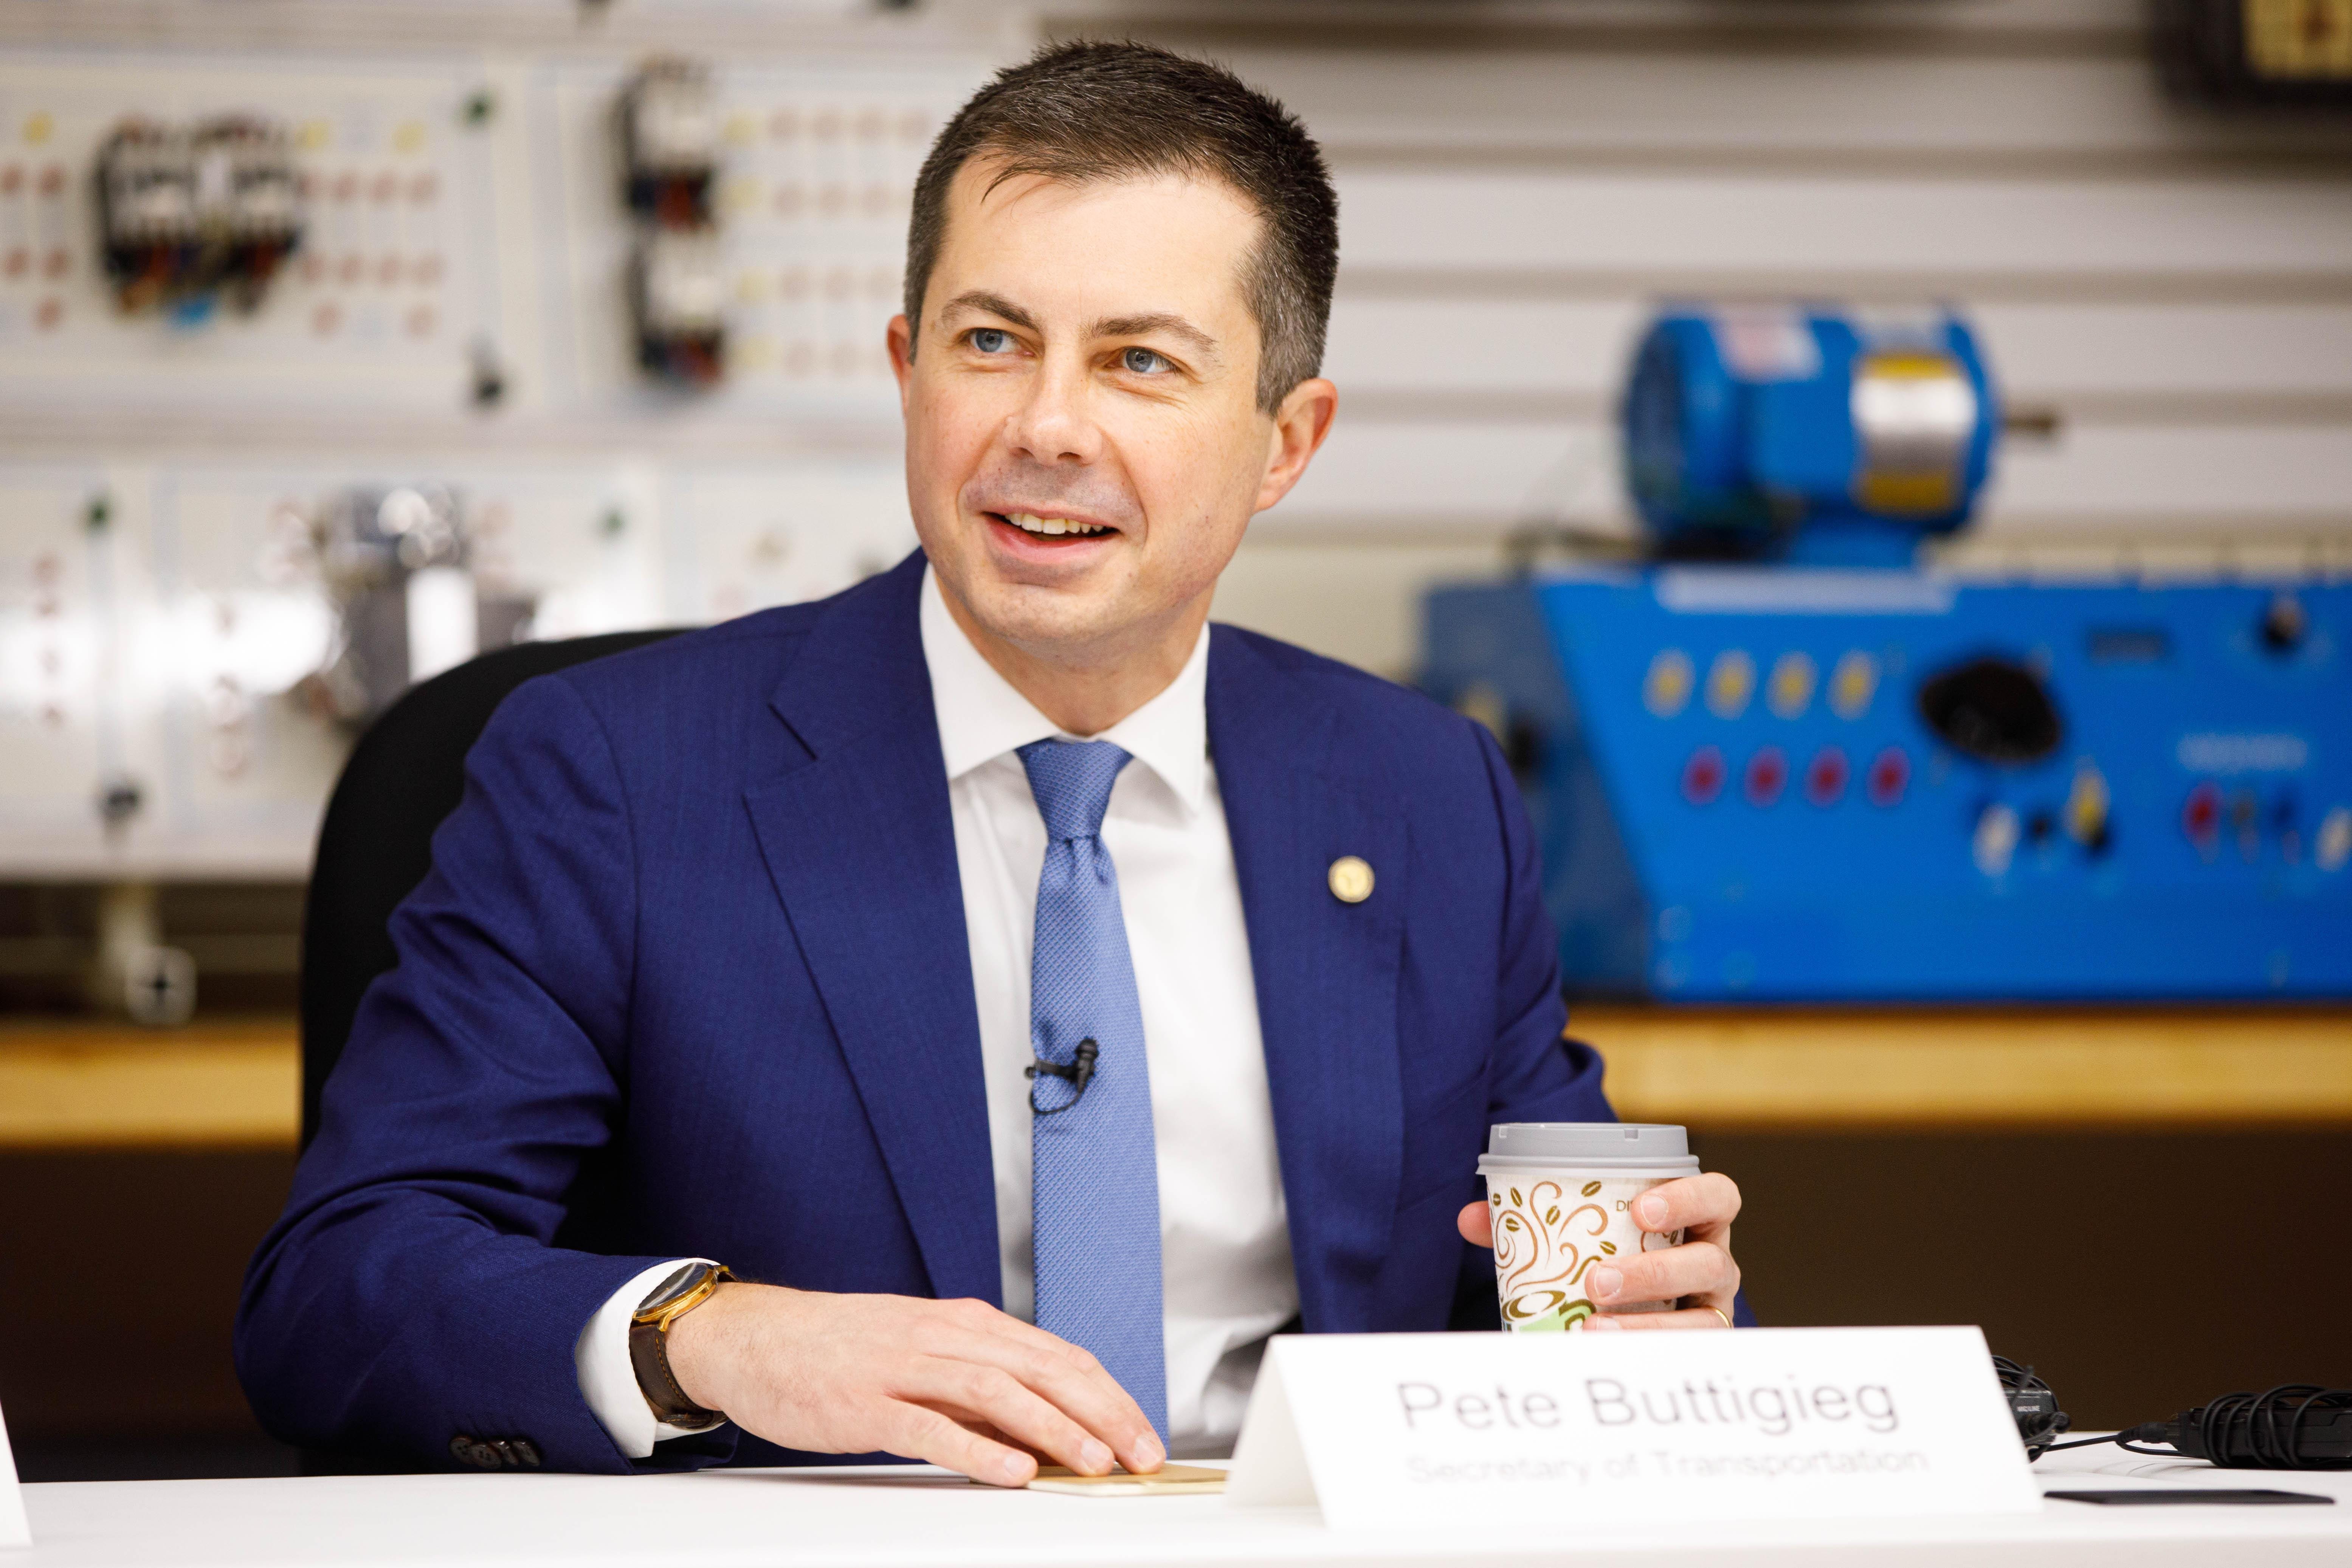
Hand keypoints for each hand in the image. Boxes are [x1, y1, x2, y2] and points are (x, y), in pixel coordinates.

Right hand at [664, 1282, 1164, 1485]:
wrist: (756, 1338)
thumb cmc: (845, 1351)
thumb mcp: (926, 1355)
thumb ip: (982, 1387)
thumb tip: (1049, 1428)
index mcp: (967, 1325)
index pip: (1059, 1357)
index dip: (1109, 1395)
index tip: (1144, 1433)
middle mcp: (945, 1337)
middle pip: (1042, 1370)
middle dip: (1101, 1414)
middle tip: (1141, 1455)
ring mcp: (904, 1366)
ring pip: (997, 1392)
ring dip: (1053, 1429)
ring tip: (1094, 1463)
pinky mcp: (866, 1401)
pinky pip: (930, 1426)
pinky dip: (976, 1449)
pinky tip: (1011, 1470)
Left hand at [1457, 1172, 1741, 1330]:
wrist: (1624, 1312)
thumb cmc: (1607, 1256)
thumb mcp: (1579, 1234)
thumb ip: (1528, 1220)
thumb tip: (1472, 1218)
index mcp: (1693, 1222)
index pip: (1718, 1197)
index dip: (1689, 1198)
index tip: (1642, 1210)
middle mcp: (1712, 1263)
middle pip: (1711, 1262)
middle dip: (1656, 1272)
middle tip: (1598, 1281)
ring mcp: (1710, 1310)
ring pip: (1703, 1318)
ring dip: (1648, 1324)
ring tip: (1592, 1327)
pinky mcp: (1700, 1350)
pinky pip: (1686, 1358)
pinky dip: (1643, 1355)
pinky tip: (1603, 1354)